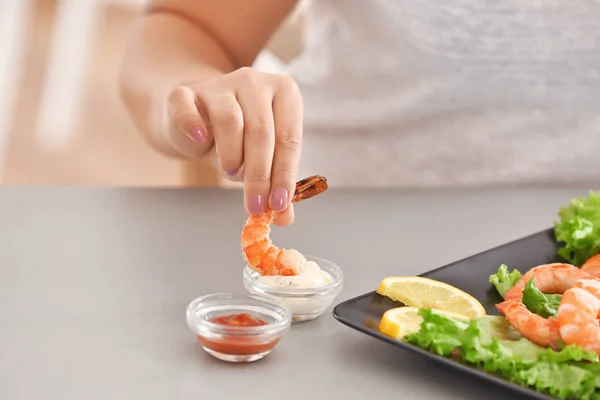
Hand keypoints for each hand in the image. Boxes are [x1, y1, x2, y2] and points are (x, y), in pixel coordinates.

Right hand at [165, 67, 302, 225]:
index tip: (279, 204)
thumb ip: (276, 185)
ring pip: (230, 121)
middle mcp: (255, 81)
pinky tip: (200, 140)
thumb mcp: (261, 160)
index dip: (285, 174)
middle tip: (255, 204)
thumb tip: (284, 217)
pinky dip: (193, 126)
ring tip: (230, 169)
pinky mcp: (186, 92)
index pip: (289, 137)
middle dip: (259, 175)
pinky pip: (187, 109)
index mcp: (284, 93)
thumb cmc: (237, 139)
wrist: (195, 118)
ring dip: (231, 155)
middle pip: (261, 131)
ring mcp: (219, 83)